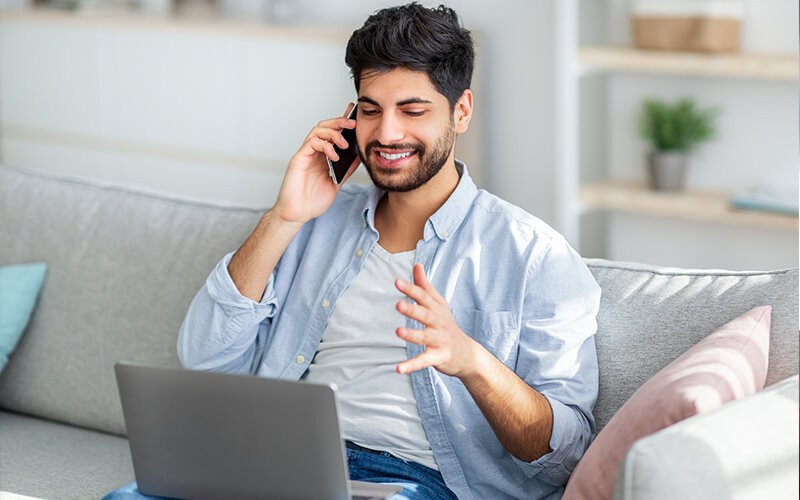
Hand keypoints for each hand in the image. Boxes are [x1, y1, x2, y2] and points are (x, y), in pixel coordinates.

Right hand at [272, 104, 359, 223]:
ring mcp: (305, 154)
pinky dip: (325, 146)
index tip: (354, 115)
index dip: (342, 122)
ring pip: (317, 131)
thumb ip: (346, 169)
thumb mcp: (337, 182)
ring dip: (333, 133)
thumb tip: (360, 156)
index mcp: (322, 156)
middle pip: (324, 127)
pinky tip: (334, 156)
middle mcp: (313, 152)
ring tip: (344, 144)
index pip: (332, 133)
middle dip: (339, 122)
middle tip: (353, 124)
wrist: (298, 214)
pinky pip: (311, 143)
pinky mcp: (298, 159)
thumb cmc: (312, 201)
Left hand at [394, 264, 480, 376]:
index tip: (397, 282)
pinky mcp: (438, 357)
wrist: (467, 354)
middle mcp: (439, 323)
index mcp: (437, 309)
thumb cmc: (447, 325)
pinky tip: (399, 369)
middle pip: (425, 315)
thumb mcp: (439, 304)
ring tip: (398, 332)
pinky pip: (424, 361)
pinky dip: (412, 365)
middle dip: (413, 310)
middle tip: (398, 305)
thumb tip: (417, 265)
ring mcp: (440, 340)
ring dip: (412, 335)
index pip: (423, 297)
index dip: (411, 289)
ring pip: (425, 337)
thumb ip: (425, 286)